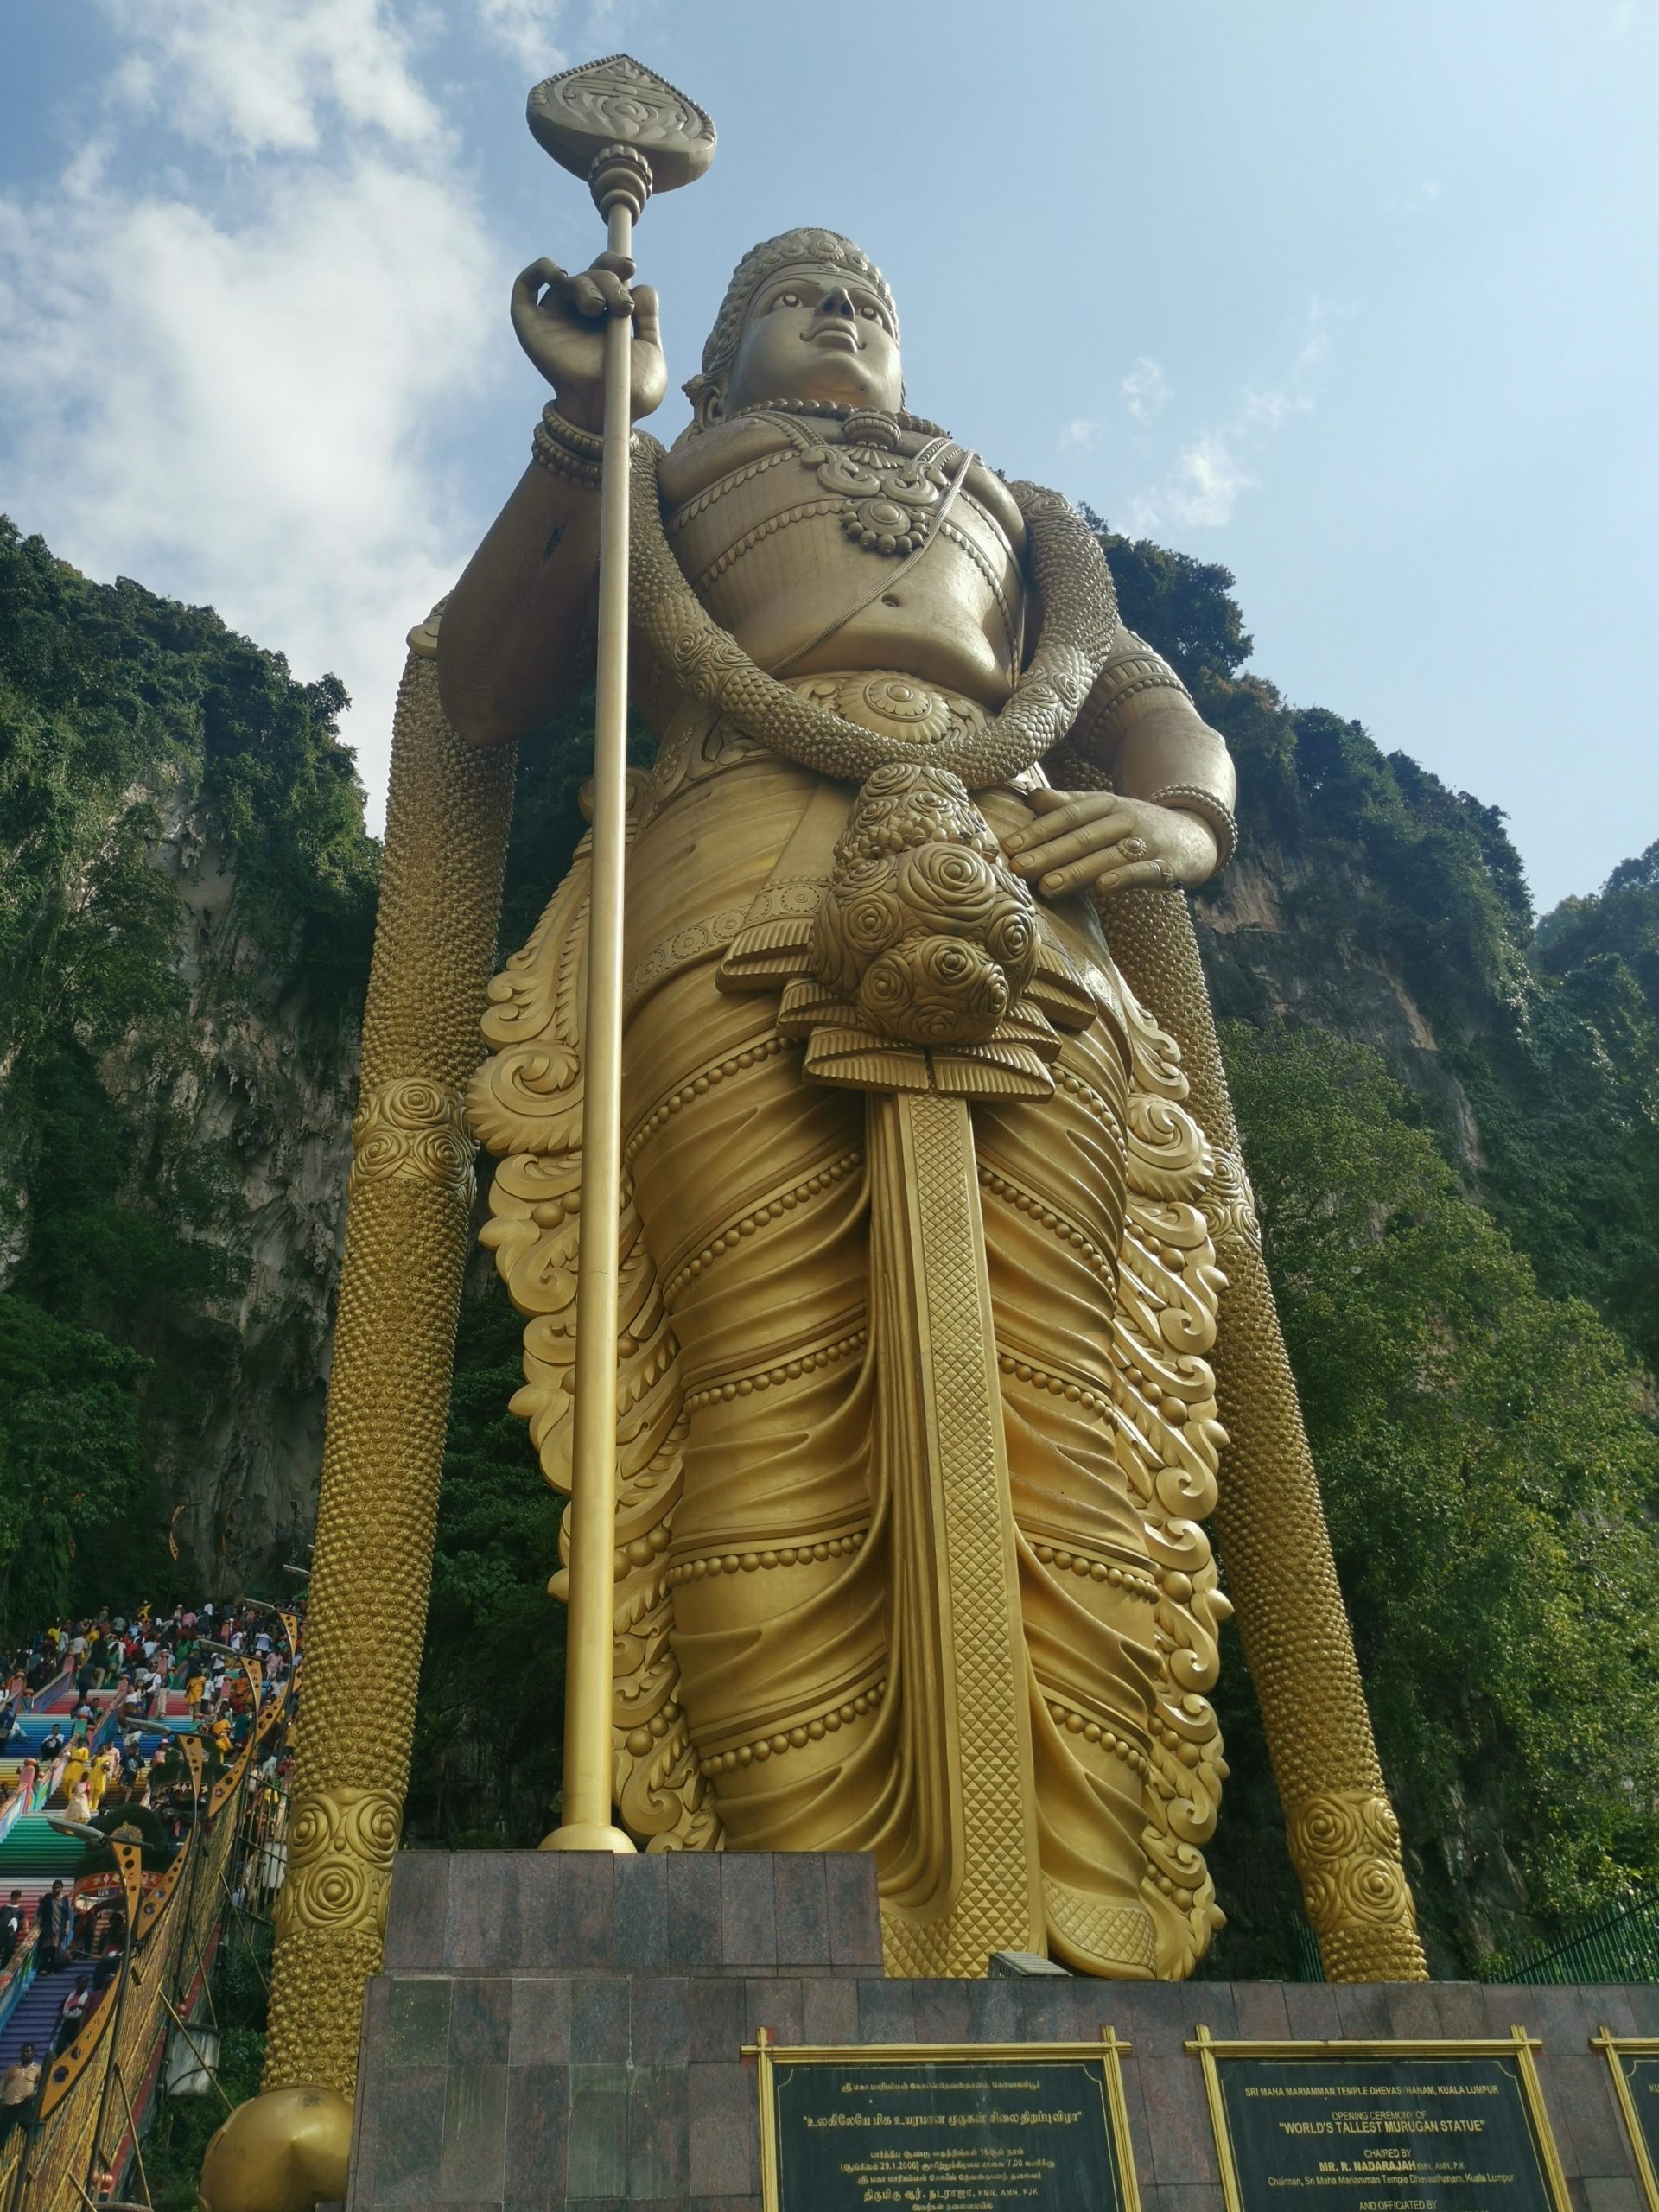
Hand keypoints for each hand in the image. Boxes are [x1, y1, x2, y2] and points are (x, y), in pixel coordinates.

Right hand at [510, 257, 666, 434]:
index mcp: (607, 315)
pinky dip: (540, 269)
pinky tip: (559, 273)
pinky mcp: (530, 323)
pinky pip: (526, 285)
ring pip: (568, 280)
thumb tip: (642, 287)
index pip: (607, 275)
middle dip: (609, 281)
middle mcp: (579, 313)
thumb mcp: (650, 351)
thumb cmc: (631, 391)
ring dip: (588, 285)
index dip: (616, 265)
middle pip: (590, 275)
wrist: (608, 410)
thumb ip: (649, 318)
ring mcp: (555, 317)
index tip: (631, 270)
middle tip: (623, 306)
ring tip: (600, 308)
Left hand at [1002, 788, 1219, 898]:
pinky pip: (1143, 872)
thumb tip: (1031, 797)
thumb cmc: (1135, 826)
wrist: (1195, 834)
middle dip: (1048, 853)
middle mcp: (1124, 819)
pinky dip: (1124, 878)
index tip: (1009, 846)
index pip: (1067, 817)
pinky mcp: (1167, 866)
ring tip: (1047, 886)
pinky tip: (1103, 889)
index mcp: (1105, 804)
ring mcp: (1146, 842)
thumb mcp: (1104, 810)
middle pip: (1082, 837)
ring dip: (1077, 871)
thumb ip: (1069, 806)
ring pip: (1107, 856)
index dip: (1037, 831)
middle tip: (1017, 868)